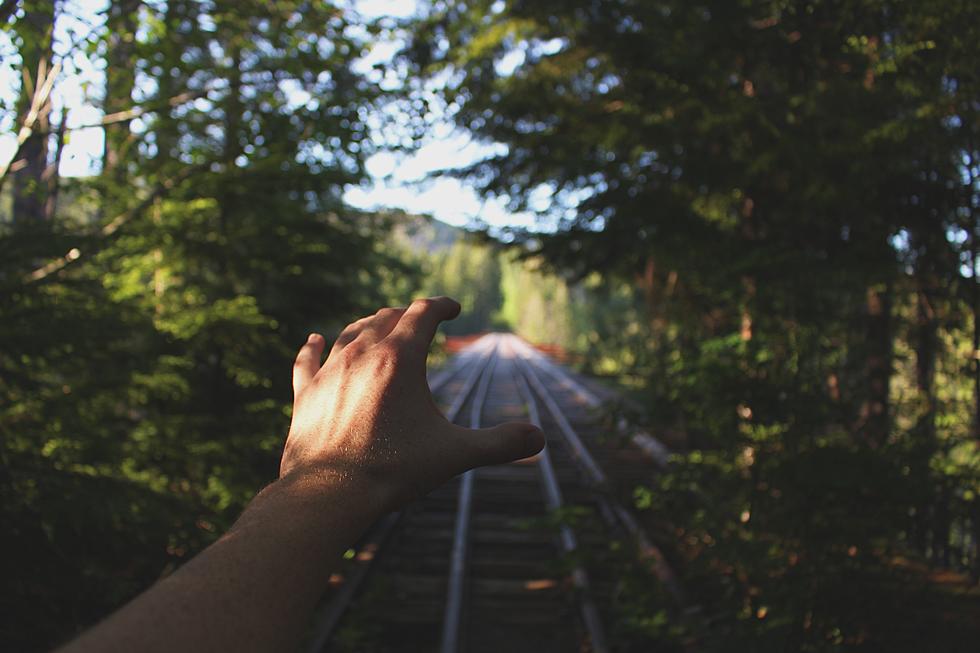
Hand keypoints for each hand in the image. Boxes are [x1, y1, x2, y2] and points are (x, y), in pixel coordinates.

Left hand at [281, 296, 544, 511]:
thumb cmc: (394, 471)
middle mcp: (361, 354)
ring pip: (350, 332)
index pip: (423, 312)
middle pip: (387, 317)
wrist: (328, 494)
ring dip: (370, 325)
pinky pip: (308, 360)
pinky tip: (314, 339)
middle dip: (408, 314)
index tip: (453, 307)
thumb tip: (540, 438)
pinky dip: (313, 347)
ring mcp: (329, 372)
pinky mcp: (306, 394)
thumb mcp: (454, 455)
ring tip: (380, 325)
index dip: (441, 305)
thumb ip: (498, 444)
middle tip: (422, 320)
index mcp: (400, 358)